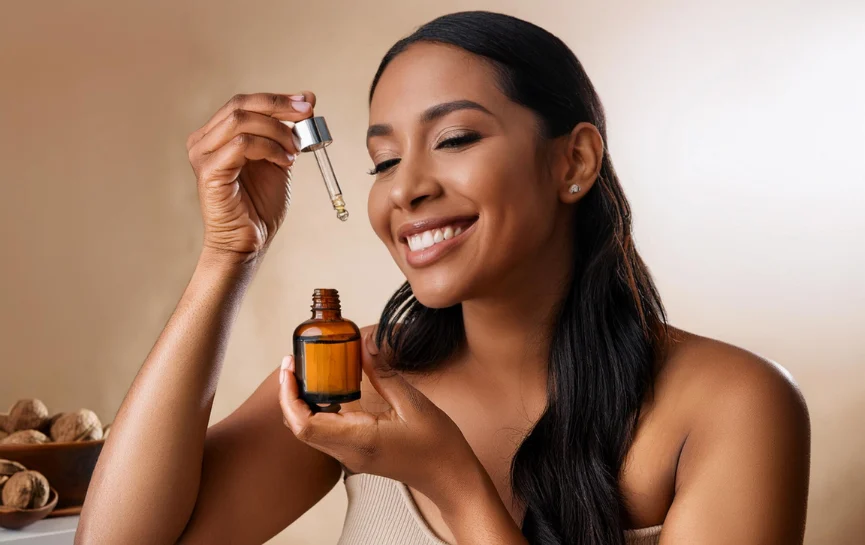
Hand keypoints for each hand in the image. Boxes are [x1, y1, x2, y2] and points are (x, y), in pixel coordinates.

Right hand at [186, 92, 315, 261]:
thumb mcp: (280, 158)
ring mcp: (202, 155)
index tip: (307, 103)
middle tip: (307, 115)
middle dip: (279, 107)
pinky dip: (269, 148)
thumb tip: (308, 98)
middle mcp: (203, 141)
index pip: (244, 102)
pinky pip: (241, 144)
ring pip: (241, 121)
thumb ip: (289, 130)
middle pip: (241, 105)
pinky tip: (285, 162)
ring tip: (295, 152)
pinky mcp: (209, 171)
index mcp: (216, 135)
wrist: (250, 241)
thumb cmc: (260, 205)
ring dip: (277, 132)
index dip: (277, 99)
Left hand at [277, 332, 480, 505]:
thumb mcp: (413, 403)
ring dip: (301, 403)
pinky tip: (329, 388)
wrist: (449, 478)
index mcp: (359, 440)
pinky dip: (317, 410)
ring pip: (310, 432)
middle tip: (294, 364)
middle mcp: (348, 453)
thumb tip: (363, 346)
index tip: (290, 367)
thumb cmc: (437, 444)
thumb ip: (383, 374)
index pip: (305, 425)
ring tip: (307, 371)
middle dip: (290, 395)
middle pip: (300, 428)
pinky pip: (325, 433)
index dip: (289, 396)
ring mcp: (350, 457)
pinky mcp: (356, 455)